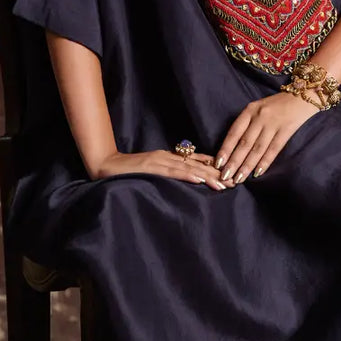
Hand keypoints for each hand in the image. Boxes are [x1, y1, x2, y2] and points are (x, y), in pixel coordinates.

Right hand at [89, 148, 227, 189]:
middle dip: (218, 174)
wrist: (105, 165)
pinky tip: (200, 179)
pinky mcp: (151, 167)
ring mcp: (160, 161)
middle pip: (198, 165)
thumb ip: (168, 173)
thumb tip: (187, 180)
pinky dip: (187, 175)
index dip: (215, 168)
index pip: (197, 162)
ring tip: (224, 184)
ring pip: (189, 168)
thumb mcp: (153, 171)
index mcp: (169, 157)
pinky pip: (172, 172)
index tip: (232, 175)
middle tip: (235, 182)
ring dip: (208, 176)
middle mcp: (168, 156)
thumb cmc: (128, 172)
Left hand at [216, 91, 320, 184]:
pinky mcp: (286, 130)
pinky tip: (257, 173)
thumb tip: (233, 147)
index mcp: (250, 110)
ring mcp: (274, 124)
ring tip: (239, 179)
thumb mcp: (258, 107)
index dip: (226, 149)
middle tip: (225, 177)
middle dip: (234, 162)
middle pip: (244, 143)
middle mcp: (260, 117)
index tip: (218, 163)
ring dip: (247, 166)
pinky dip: (265, 162)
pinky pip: (273, 149)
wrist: (303, 95)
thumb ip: (247, 122)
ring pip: (257, 149)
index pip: (234, 132)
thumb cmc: (277, 104)